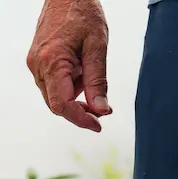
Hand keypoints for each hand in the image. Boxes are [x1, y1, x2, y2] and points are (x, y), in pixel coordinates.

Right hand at [27, 0, 110, 131]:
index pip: (61, 105)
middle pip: (56, 104)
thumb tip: (101, 109)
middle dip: (80, 113)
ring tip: (96, 92)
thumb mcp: (97, 48)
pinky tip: (84, 79)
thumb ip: (98, 81)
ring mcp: (36, 62)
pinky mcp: (39, 60)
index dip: (80, 119)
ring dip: (75, 101)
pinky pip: (52, 84)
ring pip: (54, 96)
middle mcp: (38, 65)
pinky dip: (70, 89)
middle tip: (102, 112)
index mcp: (52, 62)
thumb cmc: (83, 15)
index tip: (98, 125)